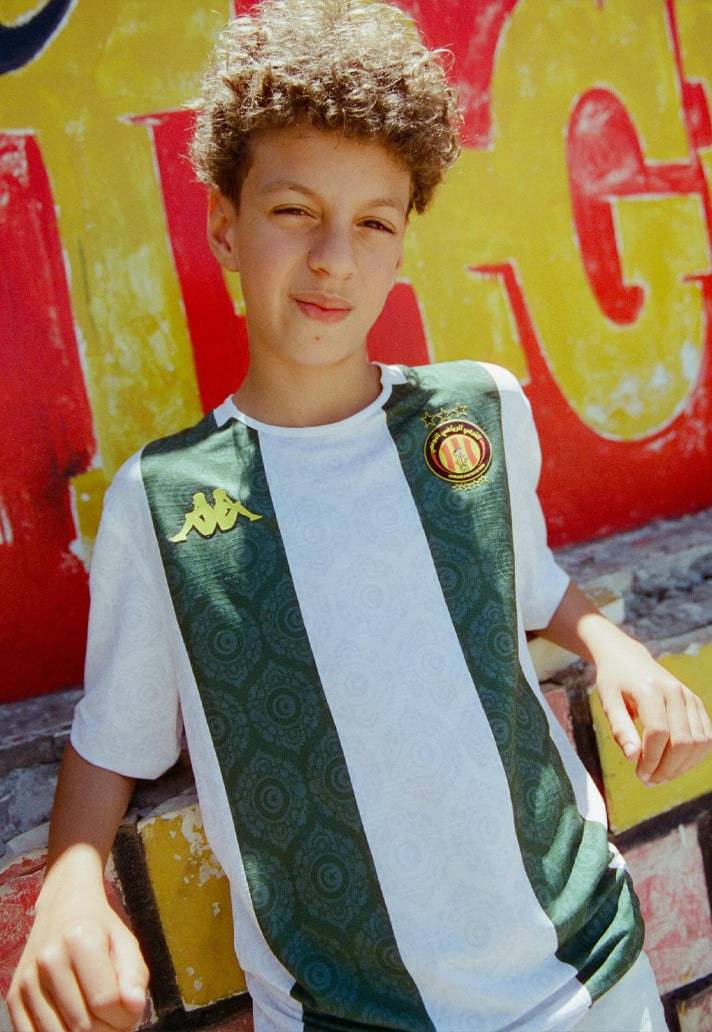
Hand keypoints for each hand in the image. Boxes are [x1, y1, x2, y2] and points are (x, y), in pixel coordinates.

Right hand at [7, 890, 148, 1031]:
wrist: (62, 909)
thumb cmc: (100, 930)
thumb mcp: (126, 942)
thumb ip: (135, 975)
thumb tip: (135, 1006)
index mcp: (80, 940)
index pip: (106, 1002)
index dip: (126, 1014)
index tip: (130, 1007)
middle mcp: (49, 959)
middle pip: (83, 1025)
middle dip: (107, 1029)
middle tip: (114, 1016)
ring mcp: (27, 979)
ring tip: (96, 1018)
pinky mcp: (14, 997)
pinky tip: (72, 1022)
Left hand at [595, 641, 711, 783]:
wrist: (628, 658)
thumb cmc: (614, 682)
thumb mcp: (607, 701)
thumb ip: (620, 729)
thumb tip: (632, 758)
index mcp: (650, 689)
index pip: (658, 732)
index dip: (651, 759)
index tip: (639, 774)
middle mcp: (676, 691)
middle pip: (682, 741)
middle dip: (667, 768)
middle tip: (648, 780)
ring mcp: (690, 697)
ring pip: (699, 742)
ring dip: (682, 767)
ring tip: (660, 776)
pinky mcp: (697, 704)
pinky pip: (706, 737)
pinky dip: (694, 757)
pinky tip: (674, 765)